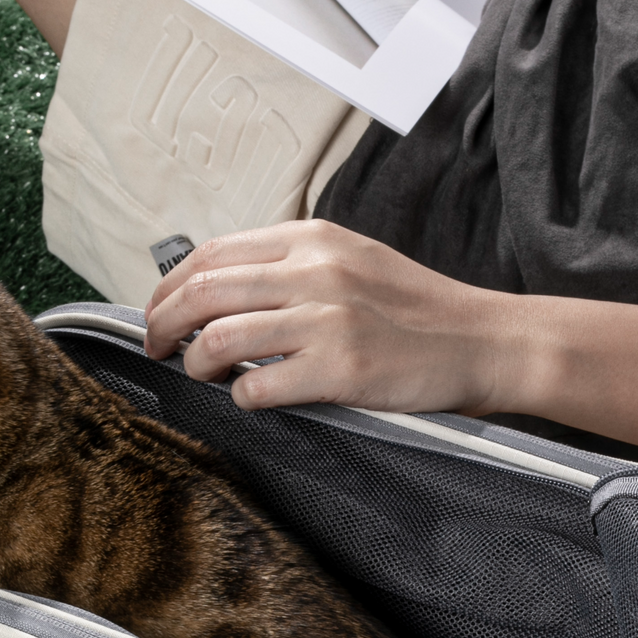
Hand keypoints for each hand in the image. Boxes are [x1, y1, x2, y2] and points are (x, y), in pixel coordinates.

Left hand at [143, 220, 523, 413]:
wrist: (482, 341)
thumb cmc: (418, 311)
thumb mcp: (353, 261)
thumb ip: (293, 265)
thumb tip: (222, 289)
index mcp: (313, 239)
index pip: (212, 253)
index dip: (170, 286)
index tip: (159, 311)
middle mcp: (315, 271)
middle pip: (202, 293)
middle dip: (162, 324)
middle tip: (156, 347)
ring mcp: (327, 321)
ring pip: (218, 339)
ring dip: (194, 363)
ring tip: (199, 374)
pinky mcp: (341, 370)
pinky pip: (258, 387)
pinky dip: (240, 397)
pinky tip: (250, 398)